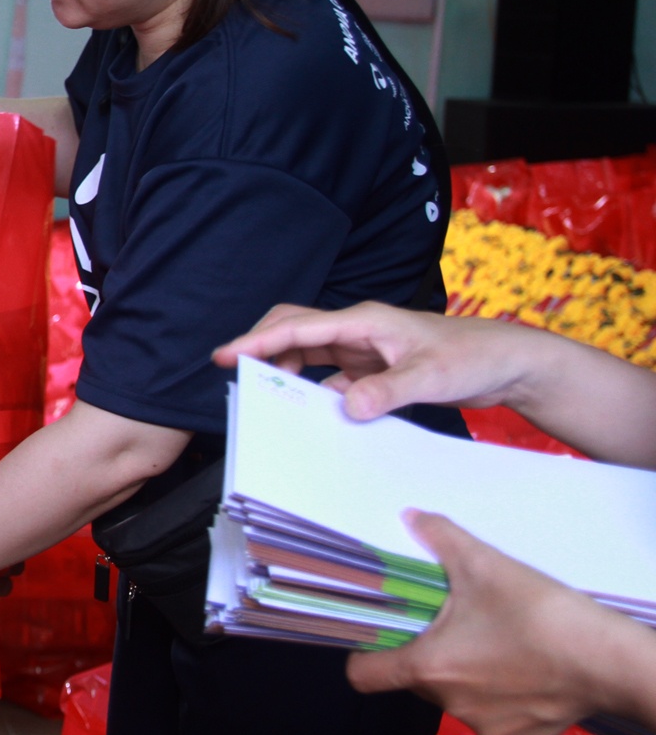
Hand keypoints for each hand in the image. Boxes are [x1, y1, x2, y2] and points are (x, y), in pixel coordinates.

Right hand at [212, 302, 527, 420]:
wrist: (509, 363)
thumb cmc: (475, 356)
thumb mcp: (432, 375)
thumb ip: (388, 391)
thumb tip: (346, 406)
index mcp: (364, 321)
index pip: (298, 328)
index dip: (258, 341)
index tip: (226, 356)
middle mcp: (358, 331)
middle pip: (294, 330)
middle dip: (261, 347)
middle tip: (233, 372)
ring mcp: (365, 349)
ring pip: (309, 353)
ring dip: (286, 370)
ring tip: (266, 396)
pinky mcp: (374, 369)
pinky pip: (331, 377)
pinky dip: (315, 391)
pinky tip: (310, 412)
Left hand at [347, 510, 637, 734]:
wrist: (610, 662)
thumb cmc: (540, 615)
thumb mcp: (485, 565)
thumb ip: (441, 539)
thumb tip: (411, 517)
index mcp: (429, 668)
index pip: (364, 676)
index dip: (365, 654)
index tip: (380, 634)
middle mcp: (451, 704)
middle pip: (415, 679)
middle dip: (428, 651)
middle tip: (454, 623)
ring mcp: (488, 725)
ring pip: (457, 695)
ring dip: (467, 671)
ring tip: (497, 641)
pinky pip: (496, 713)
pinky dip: (502, 693)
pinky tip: (526, 666)